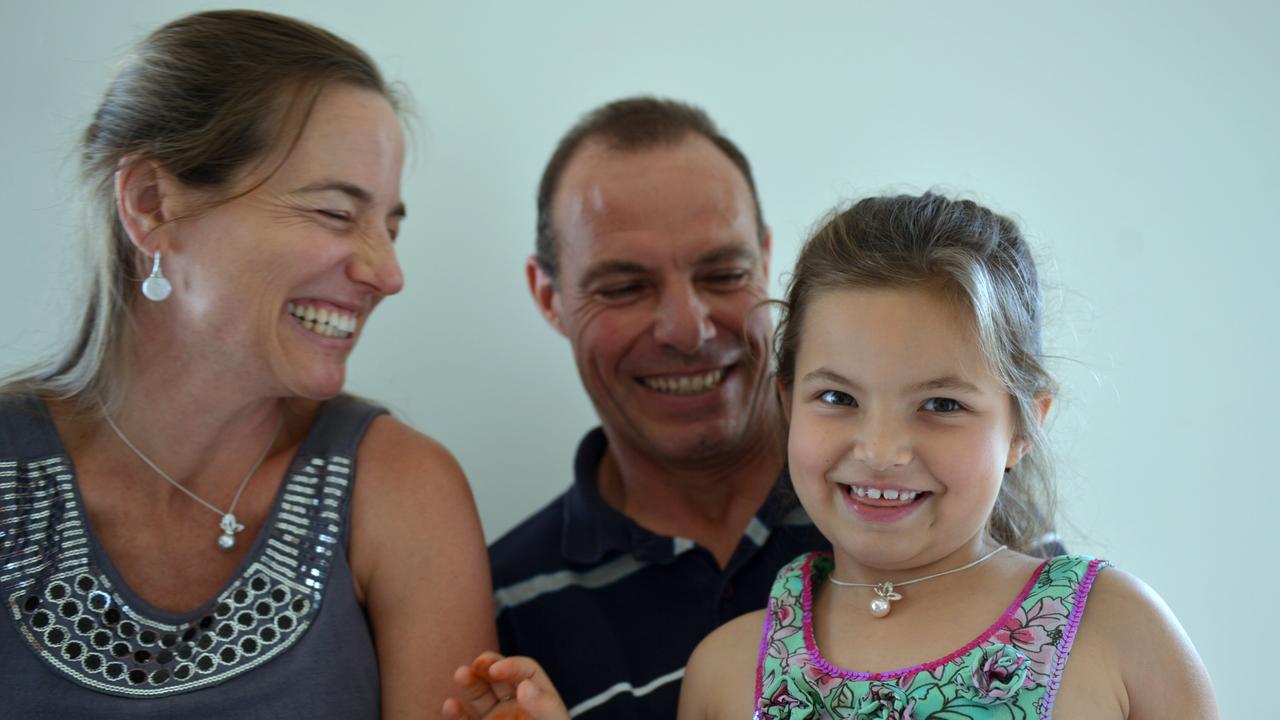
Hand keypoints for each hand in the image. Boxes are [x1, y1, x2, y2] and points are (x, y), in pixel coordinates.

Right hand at [441, 652, 569, 719]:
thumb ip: (544, 706)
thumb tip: (524, 686)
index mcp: (538, 697)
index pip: (526, 671)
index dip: (511, 666)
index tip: (496, 670)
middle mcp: (516, 705)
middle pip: (498, 677)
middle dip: (486, 666)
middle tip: (476, 664)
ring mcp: (496, 718)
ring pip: (479, 695)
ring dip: (469, 682)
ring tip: (460, 674)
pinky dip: (455, 713)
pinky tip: (449, 705)